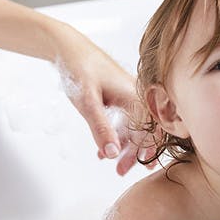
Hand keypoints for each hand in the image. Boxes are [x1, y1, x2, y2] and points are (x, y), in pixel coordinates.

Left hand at [55, 38, 152, 175]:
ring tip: (114, 166)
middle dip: (135, 152)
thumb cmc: (79, 69)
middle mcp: (137, 94)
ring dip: (124, 147)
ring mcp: (128, 95)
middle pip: (145, 129)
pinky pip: (124, 120)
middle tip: (122, 172)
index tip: (145, 165)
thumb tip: (113, 154)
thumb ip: (101, 128)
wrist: (66, 47)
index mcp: (136, 94)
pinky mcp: (119, 96)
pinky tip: (103, 150)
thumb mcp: (88, 102)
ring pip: (133, 127)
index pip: (152, 127)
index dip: (150, 147)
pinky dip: (116, 136)